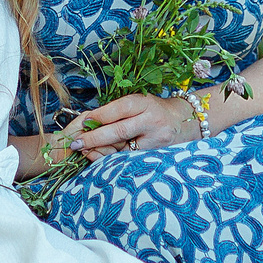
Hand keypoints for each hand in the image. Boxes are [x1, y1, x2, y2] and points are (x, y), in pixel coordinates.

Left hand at [67, 92, 201, 156]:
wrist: (185, 121)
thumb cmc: (155, 110)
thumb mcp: (139, 103)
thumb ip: (117, 112)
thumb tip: (88, 122)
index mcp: (145, 103)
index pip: (120, 108)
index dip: (100, 116)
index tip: (83, 122)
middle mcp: (152, 120)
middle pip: (120, 130)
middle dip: (95, 138)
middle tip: (77, 143)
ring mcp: (156, 140)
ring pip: (124, 148)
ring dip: (101, 151)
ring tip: (85, 152)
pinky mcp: (157, 154)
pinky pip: (131, 159)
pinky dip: (114, 159)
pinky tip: (101, 159)